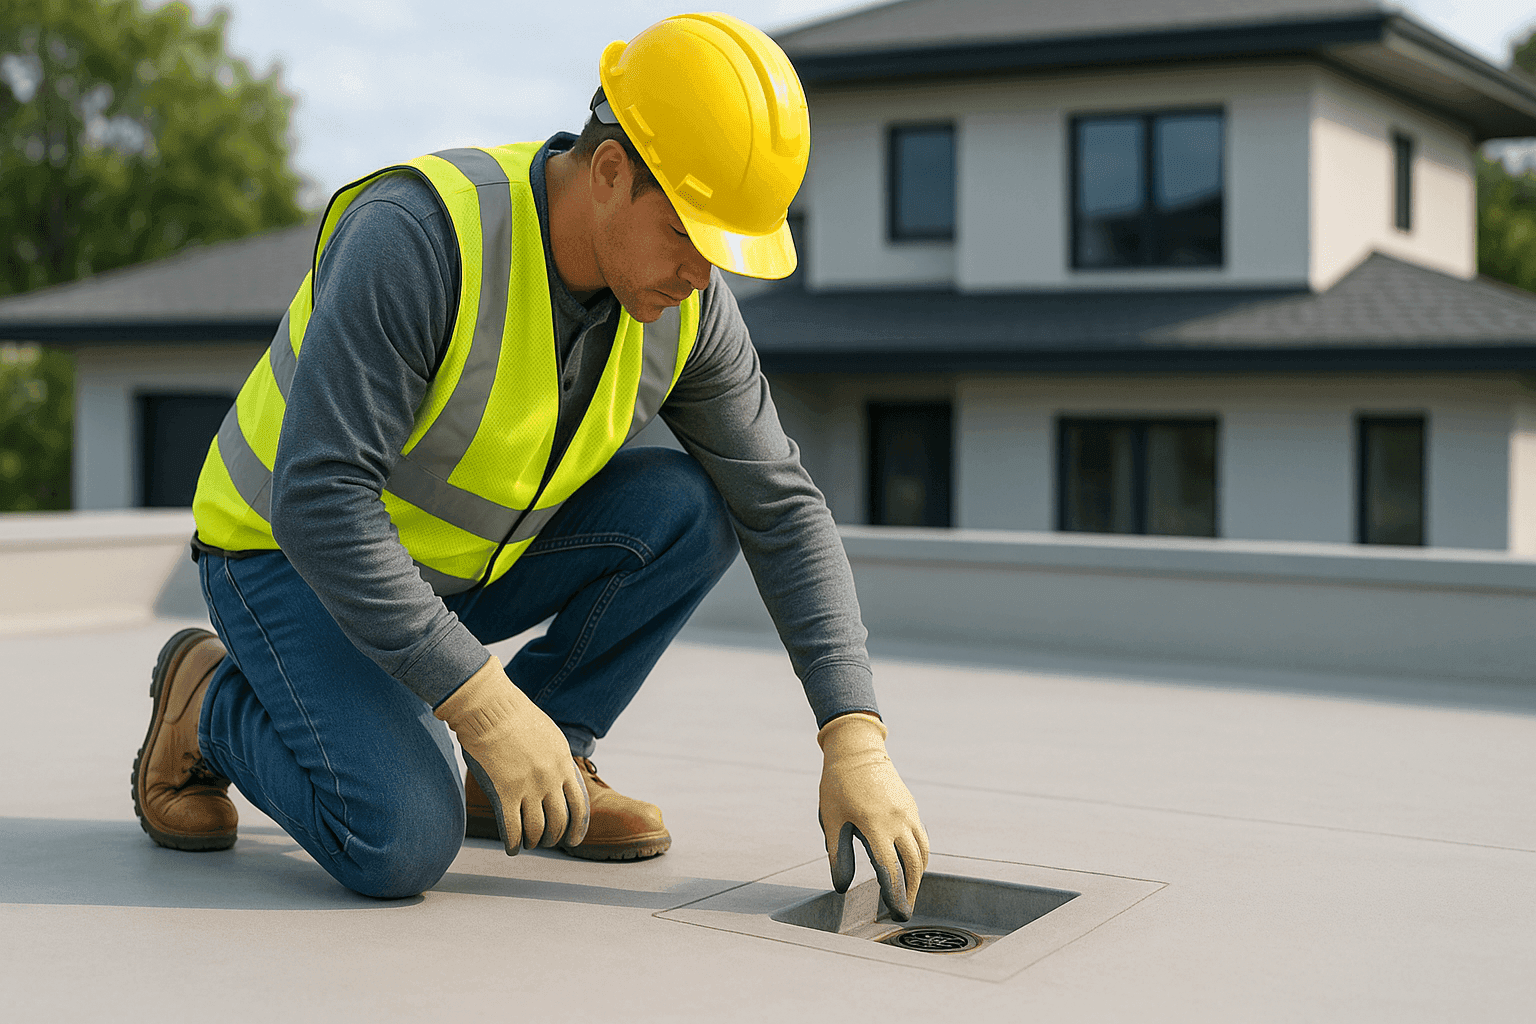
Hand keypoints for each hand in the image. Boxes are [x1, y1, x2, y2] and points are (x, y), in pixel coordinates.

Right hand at [434, 655, 589, 854]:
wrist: (489, 709)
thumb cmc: (515, 718)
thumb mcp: (550, 736)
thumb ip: (558, 759)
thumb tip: (563, 776)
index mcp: (564, 764)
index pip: (580, 806)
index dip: (578, 828)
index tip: (574, 840)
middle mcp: (550, 779)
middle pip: (559, 822)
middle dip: (554, 837)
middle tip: (546, 841)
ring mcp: (529, 787)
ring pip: (537, 830)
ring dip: (534, 841)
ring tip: (529, 843)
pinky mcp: (505, 793)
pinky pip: (512, 830)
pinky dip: (513, 844)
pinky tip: (511, 849)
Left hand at [817, 712, 929, 920]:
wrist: (856, 750)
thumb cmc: (838, 786)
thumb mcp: (832, 820)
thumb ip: (838, 856)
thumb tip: (841, 887)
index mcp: (875, 825)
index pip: (890, 870)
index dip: (894, 895)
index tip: (896, 913)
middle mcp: (898, 820)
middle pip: (913, 865)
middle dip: (911, 892)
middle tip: (904, 910)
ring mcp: (909, 813)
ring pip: (923, 853)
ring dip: (919, 876)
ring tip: (909, 893)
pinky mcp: (912, 807)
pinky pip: (922, 838)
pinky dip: (920, 857)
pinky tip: (911, 867)